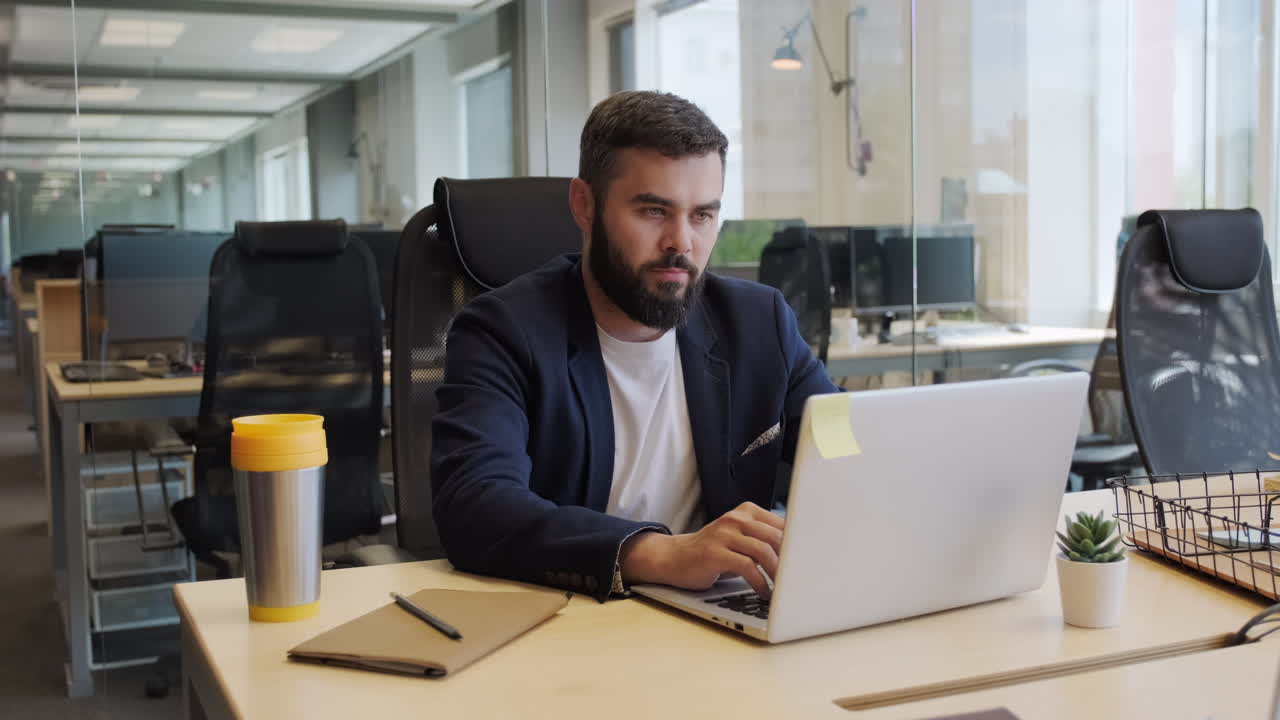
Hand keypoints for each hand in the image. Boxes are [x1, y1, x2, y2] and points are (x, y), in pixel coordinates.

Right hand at [620, 502, 784, 597]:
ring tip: (782, 588)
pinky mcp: (715, 553)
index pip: (782, 524)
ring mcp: (723, 534)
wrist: (676, 557)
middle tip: (797, 578)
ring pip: (763, 551)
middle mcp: (735, 519)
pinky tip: (763, 592)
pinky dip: (760, 582)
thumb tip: (798, 555)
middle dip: (790, 560)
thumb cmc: (713, 551)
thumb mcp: (739, 537)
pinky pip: (747, 567)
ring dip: (777, 573)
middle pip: (775, 536)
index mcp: (746, 512)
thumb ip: (763, 539)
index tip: (809, 561)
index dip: (797, 544)